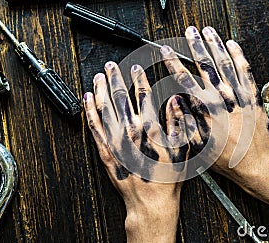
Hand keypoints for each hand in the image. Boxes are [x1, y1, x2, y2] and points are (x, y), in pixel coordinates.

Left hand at [83, 62, 191, 242]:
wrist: (151, 203)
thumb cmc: (167, 178)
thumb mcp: (181, 150)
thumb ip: (178, 123)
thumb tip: (175, 101)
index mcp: (150, 128)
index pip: (143, 95)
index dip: (139, 78)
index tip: (135, 67)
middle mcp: (130, 131)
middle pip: (120, 97)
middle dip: (115, 78)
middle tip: (111, 65)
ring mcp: (115, 141)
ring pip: (104, 108)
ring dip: (100, 89)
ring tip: (98, 76)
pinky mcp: (105, 152)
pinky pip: (94, 127)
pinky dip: (89, 111)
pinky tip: (86, 99)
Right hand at [160, 26, 268, 191]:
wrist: (255, 163)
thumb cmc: (224, 158)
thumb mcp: (198, 145)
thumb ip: (185, 121)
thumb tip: (175, 100)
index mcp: (205, 109)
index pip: (185, 79)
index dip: (173, 63)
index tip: (165, 51)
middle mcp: (222, 98)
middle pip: (206, 65)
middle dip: (195, 45)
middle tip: (189, 31)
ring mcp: (239, 95)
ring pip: (225, 63)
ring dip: (216, 45)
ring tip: (208, 30)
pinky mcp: (253, 96)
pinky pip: (246, 71)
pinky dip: (239, 56)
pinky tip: (233, 44)